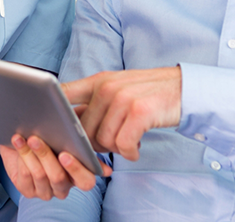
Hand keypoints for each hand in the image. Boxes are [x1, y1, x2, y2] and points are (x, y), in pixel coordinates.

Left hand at [0, 135, 111, 200]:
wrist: (26, 135)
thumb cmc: (54, 131)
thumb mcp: (69, 127)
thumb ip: (78, 127)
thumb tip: (83, 119)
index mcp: (80, 173)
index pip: (86, 180)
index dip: (76, 169)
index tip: (64, 154)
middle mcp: (64, 185)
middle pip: (58, 177)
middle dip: (45, 156)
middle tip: (35, 139)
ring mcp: (46, 190)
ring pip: (39, 175)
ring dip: (30, 153)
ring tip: (26, 136)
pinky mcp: (28, 190)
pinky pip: (25, 177)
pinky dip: (21, 156)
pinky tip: (18, 142)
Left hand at [63, 67, 181, 160]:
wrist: (183, 88)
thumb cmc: (148, 92)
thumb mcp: (118, 87)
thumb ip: (95, 100)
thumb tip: (71, 123)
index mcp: (98, 80)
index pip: (63, 92)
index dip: (52, 111)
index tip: (52, 128)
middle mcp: (107, 86)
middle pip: (84, 130)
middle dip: (95, 144)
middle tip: (113, 143)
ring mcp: (123, 98)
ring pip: (103, 140)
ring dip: (116, 150)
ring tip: (128, 142)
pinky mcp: (139, 112)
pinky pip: (123, 145)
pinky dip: (130, 153)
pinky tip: (136, 148)